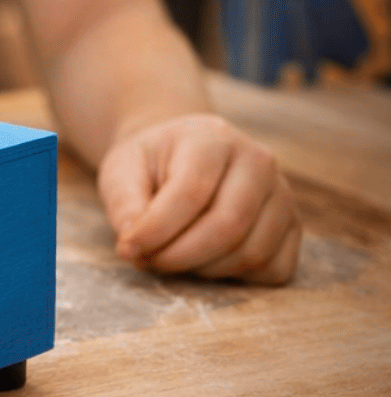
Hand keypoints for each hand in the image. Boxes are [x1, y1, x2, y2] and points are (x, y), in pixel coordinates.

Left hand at [98, 113, 300, 283]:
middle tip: (148, 262)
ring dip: (204, 270)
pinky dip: (237, 278)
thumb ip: (124, 203)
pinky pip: (276, 269)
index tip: (127, 249)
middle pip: (228, 226)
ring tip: (171, 258)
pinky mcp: (293, 226)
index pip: (191, 192)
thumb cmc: (150, 165)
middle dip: (180, 256)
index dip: (157, 229)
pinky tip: (205, 261)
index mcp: (212, 138)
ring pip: (252, 253)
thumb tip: (132, 246)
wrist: (182, 157)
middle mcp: (258, 162)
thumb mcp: (122, 169)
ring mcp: (282, 194)